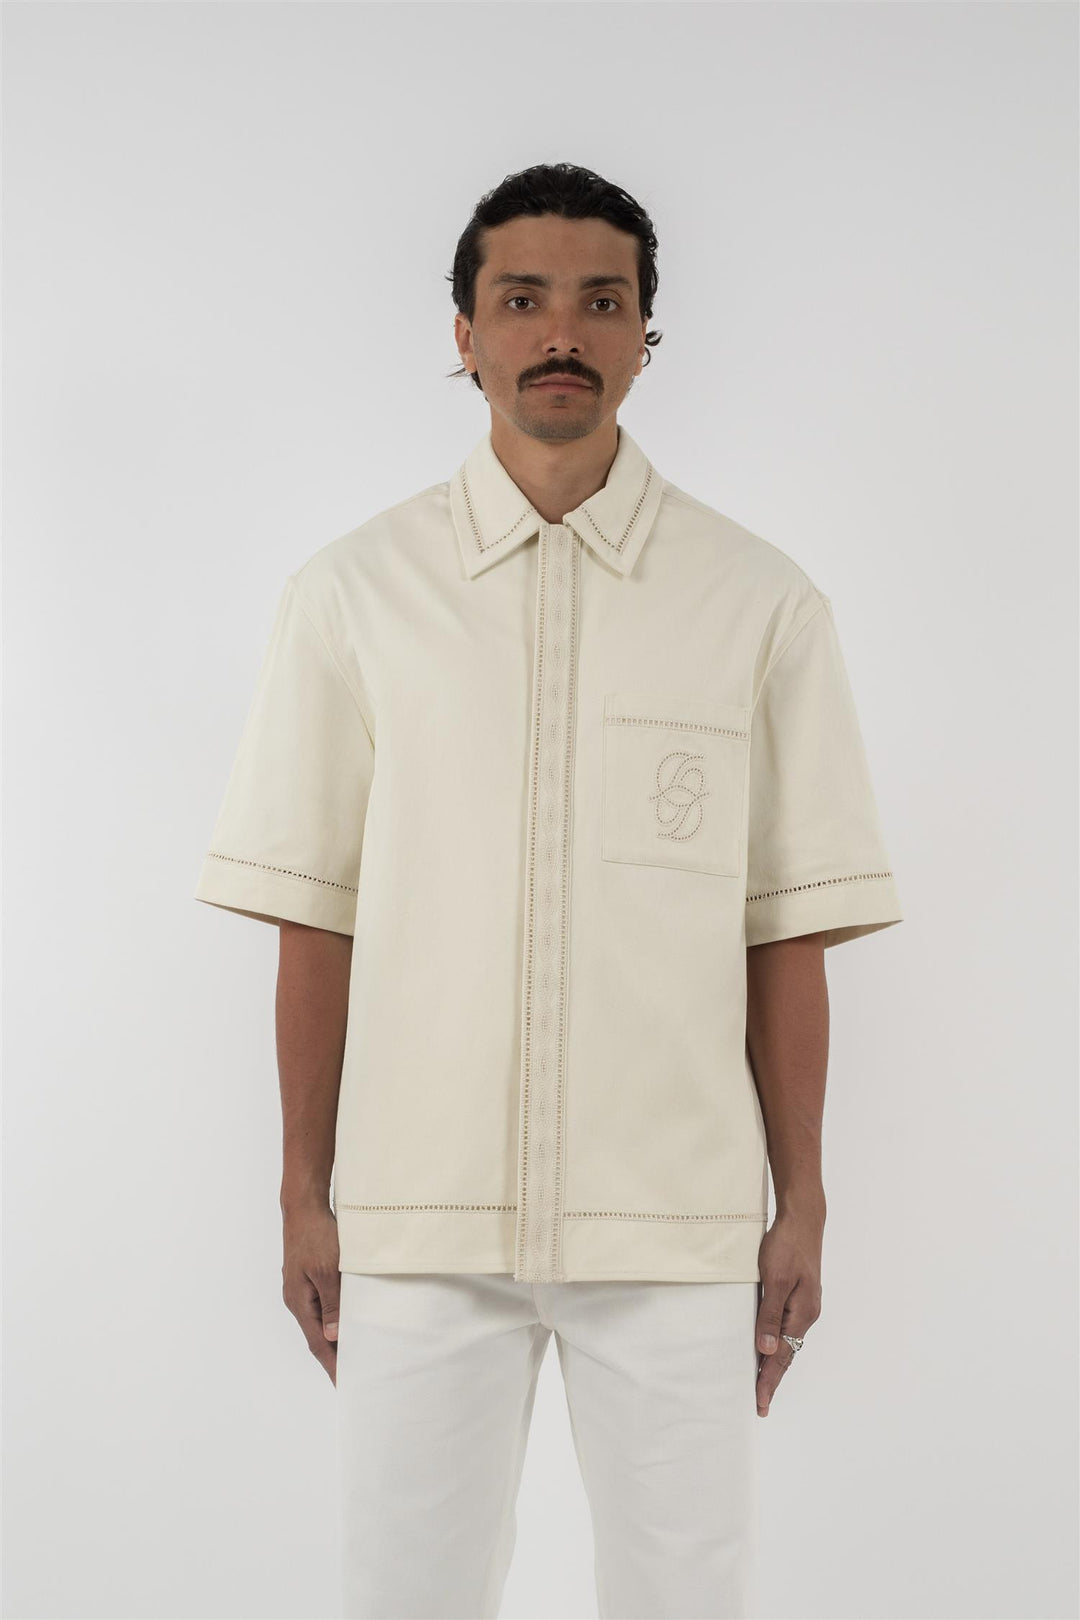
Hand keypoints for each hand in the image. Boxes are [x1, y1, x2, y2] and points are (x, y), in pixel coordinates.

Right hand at [282, 1202, 340, 1385]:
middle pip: (318, 1336)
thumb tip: (334, 1337)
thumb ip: (332, 1304)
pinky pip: (322, 1306)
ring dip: (336, 1338)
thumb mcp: (328, 1270)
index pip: (318, 1344)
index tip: (346, 1384)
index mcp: (300, 1302)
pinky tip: (348, 1319)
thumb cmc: (316, 1235)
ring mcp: (301, 1289)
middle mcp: (297, 1300)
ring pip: (320, 1321)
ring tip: (356, 1352)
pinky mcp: (307, 1277)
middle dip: (335, 1357)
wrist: (304, 1206)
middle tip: (356, 1374)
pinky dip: (335, 1318)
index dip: (333, 1365)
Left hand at [754, 1209, 822, 1416]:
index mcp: (802, 1313)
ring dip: (775, 1362)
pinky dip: (777, 1343)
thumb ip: (769, 1314)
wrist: (803, 1218)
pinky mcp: (799, 1295)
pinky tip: (768, 1347)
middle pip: (788, 1354)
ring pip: (788, 1341)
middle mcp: (806, 1313)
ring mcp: (805, 1305)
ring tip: (761, 1382)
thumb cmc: (786, 1245)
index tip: (759, 1402)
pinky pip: (787, 1327)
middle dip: (772, 1378)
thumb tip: (767, 1351)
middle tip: (759, 1403)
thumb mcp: (774, 1279)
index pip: (783, 1357)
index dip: (769, 1380)